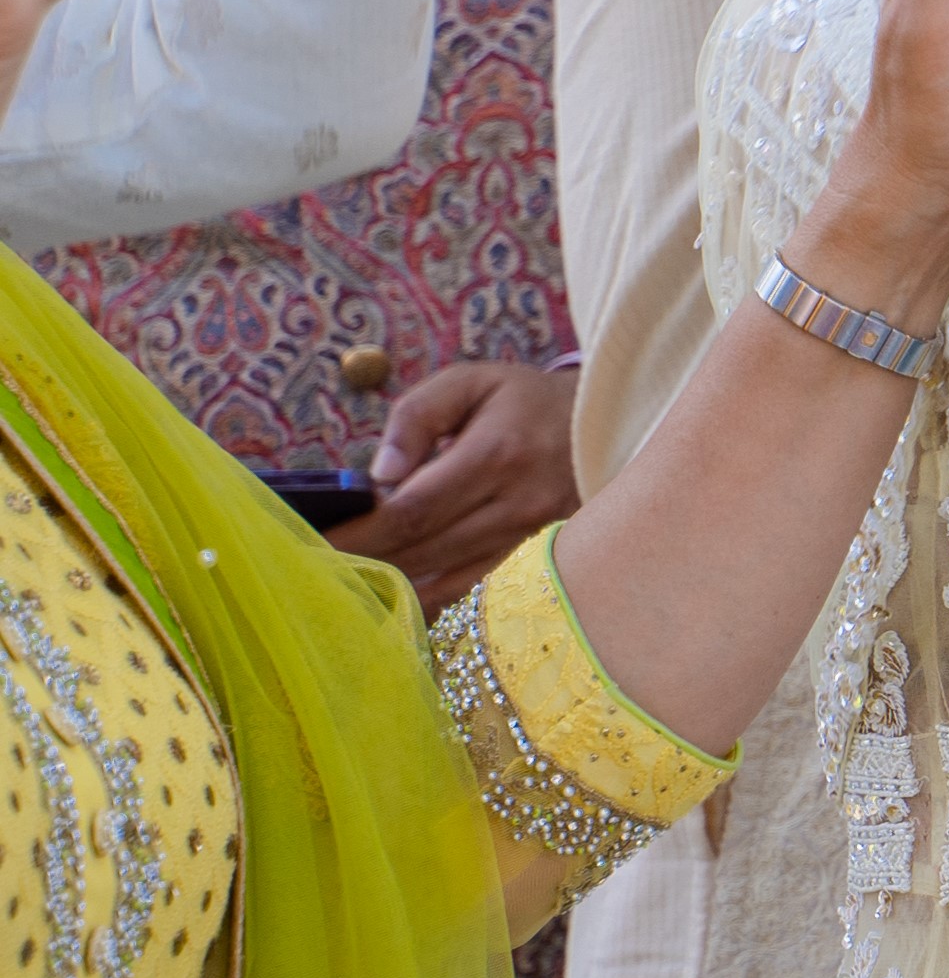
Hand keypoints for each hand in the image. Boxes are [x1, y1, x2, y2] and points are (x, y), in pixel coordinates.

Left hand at [327, 360, 579, 608]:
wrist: (604, 421)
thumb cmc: (523, 398)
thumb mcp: (470, 382)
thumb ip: (417, 415)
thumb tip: (379, 475)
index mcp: (497, 453)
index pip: (414, 509)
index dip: (360, 533)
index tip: (314, 544)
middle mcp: (518, 501)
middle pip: (425, 548)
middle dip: (365, 560)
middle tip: (314, 568)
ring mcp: (531, 534)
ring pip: (446, 575)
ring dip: (391, 581)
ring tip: (344, 581)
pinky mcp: (536, 555)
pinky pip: (473, 586)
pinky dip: (428, 595)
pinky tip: (393, 594)